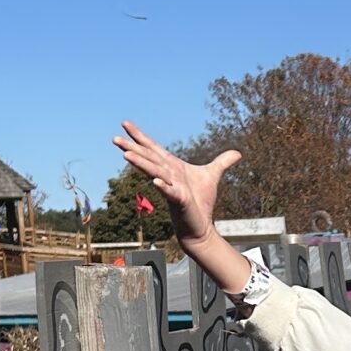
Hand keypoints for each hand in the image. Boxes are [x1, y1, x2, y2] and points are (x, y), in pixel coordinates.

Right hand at [112, 120, 240, 245]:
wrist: (201, 226)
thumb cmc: (201, 202)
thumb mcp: (212, 176)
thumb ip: (222, 163)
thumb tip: (237, 153)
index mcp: (171, 167)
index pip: (153, 148)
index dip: (139, 136)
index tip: (125, 123)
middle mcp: (167, 175)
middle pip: (147, 158)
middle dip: (132, 148)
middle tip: (114, 138)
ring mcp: (171, 188)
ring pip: (154, 173)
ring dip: (141, 164)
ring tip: (126, 155)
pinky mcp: (179, 201)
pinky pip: (169, 192)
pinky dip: (163, 187)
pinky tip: (156, 182)